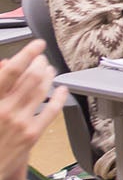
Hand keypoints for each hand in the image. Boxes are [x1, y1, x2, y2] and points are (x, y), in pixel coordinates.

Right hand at [0, 43, 67, 179]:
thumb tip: (5, 65)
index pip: (11, 71)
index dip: (26, 54)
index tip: (36, 44)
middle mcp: (6, 109)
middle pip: (31, 78)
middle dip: (40, 63)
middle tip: (43, 57)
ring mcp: (21, 122)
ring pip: (42, 91)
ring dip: (48, 76)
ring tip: (49, 69)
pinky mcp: (32, 134)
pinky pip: (51, 111)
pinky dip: (58, 97)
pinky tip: (61, 90)